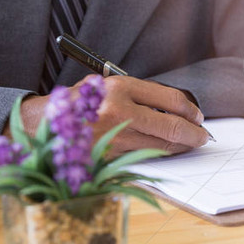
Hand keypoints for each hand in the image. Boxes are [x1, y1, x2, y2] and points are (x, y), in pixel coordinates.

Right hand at [14, 76, 208, 154]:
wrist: (41, 125)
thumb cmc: (79, 103)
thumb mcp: (106, 85)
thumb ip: (139, 93)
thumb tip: (176, 108)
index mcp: (120, 87)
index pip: (171, 100)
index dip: (191, 111)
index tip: (198, 116)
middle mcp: (118, 111)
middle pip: (172, 127)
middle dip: (194, 134)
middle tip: (202, 136)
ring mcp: (113, 137)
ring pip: (161, 146)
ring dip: (180, 147)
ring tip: (188, 144)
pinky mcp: (108, 157)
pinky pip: (143, 156)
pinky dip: (158, 155)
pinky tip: (165, 151)